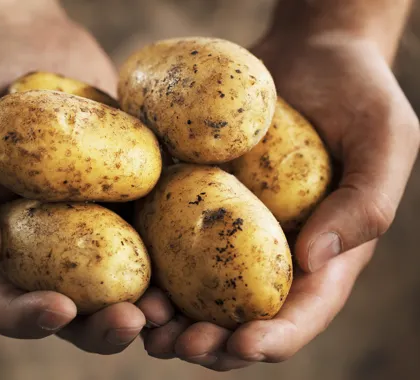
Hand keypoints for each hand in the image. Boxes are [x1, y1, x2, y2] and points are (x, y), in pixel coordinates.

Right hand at [0, 11, 144, 352]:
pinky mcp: (131, 195)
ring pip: (122, 283)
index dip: (27, 319)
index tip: (59, 309)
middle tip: (133, 320)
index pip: (3, 303)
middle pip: (73, 310)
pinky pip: (155, 229)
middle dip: (101, 328)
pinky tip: (197, 252)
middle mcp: (47, 246)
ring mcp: (94, 223)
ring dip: (147, 305)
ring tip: (171, 307)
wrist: (21, 44)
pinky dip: (176, 251)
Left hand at [139, 33, 418, 370]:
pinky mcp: (195, 203)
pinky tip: (125, 273)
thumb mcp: (384, 139)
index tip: (243, 343)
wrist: (307, 54)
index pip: (302, 312)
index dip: (274, 338)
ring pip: (197, 293)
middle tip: (178, 345)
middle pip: (241, 318)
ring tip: (141, 323)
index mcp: (323, 254)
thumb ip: (366, 201)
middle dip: (211, 343)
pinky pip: (169, 242)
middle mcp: (271, 253)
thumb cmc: (356, 93)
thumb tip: (315, 261)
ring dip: (169, 319)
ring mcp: (228, 232)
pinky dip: (147, 266)